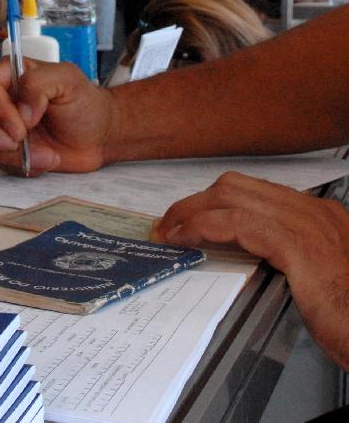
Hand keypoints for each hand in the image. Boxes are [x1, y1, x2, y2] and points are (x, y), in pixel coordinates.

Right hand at [0, 59, 113, 175]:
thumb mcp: (68, 80)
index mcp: (9, 75)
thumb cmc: (85, 104)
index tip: (22, 124)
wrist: (98, 137)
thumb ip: (39, 83)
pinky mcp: (5, 149)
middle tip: (17, 143)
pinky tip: (42, 159)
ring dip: (11, 154)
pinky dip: (19, 165)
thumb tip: (20, 108)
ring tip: (43, 154)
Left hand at [155, 171, 348, 369]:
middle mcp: (313, 211)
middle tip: (169, 223)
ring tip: (168, 231)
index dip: (212, 200)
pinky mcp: (296, 246)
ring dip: (190, 213)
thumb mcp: (314, 272)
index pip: (253, 191)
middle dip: (194, 202)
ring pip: (230, 198)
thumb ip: (286, 252)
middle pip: (235, 187)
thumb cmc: (348, 312)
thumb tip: (243, 248)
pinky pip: (237, 223)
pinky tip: (186, 238)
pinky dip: (203, 226)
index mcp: (318, 213)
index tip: (187, 216)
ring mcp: (306, 224)